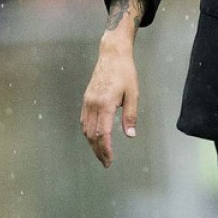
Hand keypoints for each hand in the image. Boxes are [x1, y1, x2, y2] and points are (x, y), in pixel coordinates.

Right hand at [80, 34, 139, 166]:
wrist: (112, 55)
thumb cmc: (125, 73)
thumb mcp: (133, 93)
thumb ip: (131, 115)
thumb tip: (130, 135)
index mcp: (105, 104)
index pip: (102, 134)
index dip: (106, 149)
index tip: (109, 160)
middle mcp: (93, 105)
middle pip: (91, 135)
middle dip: (98, 151)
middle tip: (105, 162)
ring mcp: (87, 102)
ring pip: (85, 129)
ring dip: (92, 143)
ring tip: (100, 153)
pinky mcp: (86, 99)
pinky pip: (84, 120)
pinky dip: (88, 132)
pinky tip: (93, 138)